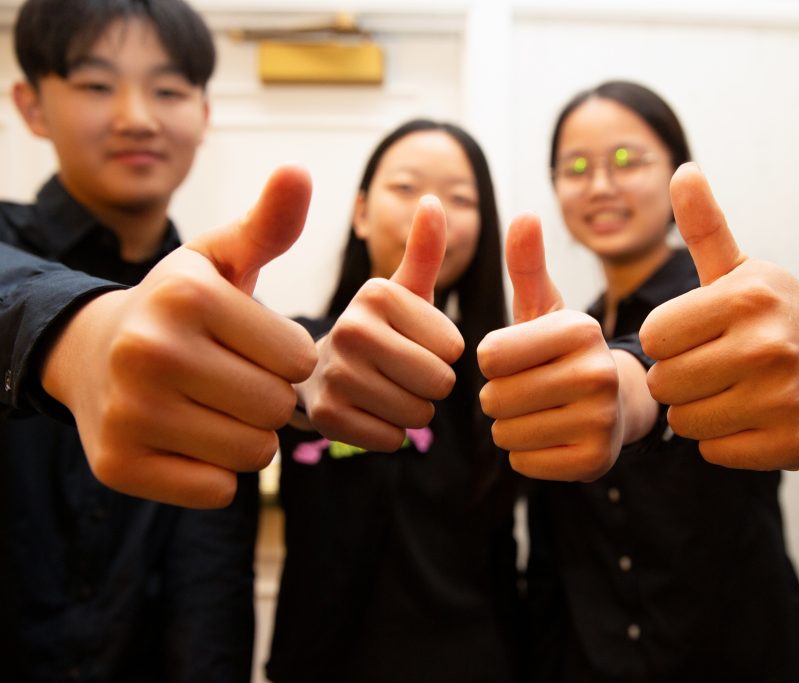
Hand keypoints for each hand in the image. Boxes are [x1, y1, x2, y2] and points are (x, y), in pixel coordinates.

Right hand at [42, 166, 318, 507]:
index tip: (257, 347)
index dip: (289, 358)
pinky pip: (218, 491)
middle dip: (272, 399)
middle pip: (277, 408)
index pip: (299, 357)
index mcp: (186, 296)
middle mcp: (149, 351)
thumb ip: (270, 224)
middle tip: (238, 382)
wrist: (91, 355)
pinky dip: (217, 473)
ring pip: (254, 454)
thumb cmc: (179, 307)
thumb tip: (300, 171)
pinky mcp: (118, 467)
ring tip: (218, 409)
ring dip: (249, 437)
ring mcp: (127, 413)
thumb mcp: (220, 259)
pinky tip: (192, 440)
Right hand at [299, 195, 463, 450]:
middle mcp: (350, 329)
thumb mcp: (403, 290)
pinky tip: (370, 412)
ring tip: (387, 390)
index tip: (415, 343)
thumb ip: (425, 250)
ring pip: (418, 415)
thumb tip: (433, 200)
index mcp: (376, 295)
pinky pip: (392, 439)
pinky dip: (391, 433)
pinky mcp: (325, 416)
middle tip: (405, 373)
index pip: (454, 348)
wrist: (316, 371)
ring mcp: (334, 374)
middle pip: (439, 382)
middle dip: (433, 385)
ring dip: (414, 411)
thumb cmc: (379, 330)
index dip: (444, 353)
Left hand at [478, 213, 620, 480]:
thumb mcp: (545, 307)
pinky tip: (551, 437)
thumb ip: (527, 265)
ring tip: (539, 412)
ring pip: (505, 433)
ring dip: (509, 426)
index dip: (493, 360)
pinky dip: (526, 454)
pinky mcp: (594, 462)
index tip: (518, 357)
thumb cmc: (565, 352)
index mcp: (581, 329)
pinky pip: (521, 462)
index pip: (490, 356)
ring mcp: (601, 421)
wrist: (617, 404)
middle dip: (498, 396)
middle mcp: (598, 373)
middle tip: (528, 390)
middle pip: (495, 398)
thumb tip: (523, 215)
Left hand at [639, 163, 798, 469]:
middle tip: (710, 367)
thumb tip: (682, 170)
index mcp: (746, 298)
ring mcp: (782, 399)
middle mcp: (767, 346)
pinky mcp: (791, 444)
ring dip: (696, 411)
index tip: (694, 335)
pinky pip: (714, 452)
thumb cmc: (777, 313)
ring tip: (729, 391)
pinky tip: (749, 416)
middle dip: (677, 378)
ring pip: (684, 422)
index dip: (667, 339)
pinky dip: (723, 440)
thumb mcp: (742, 269)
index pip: (655, 336)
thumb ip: (705, 226)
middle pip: (665, 383)